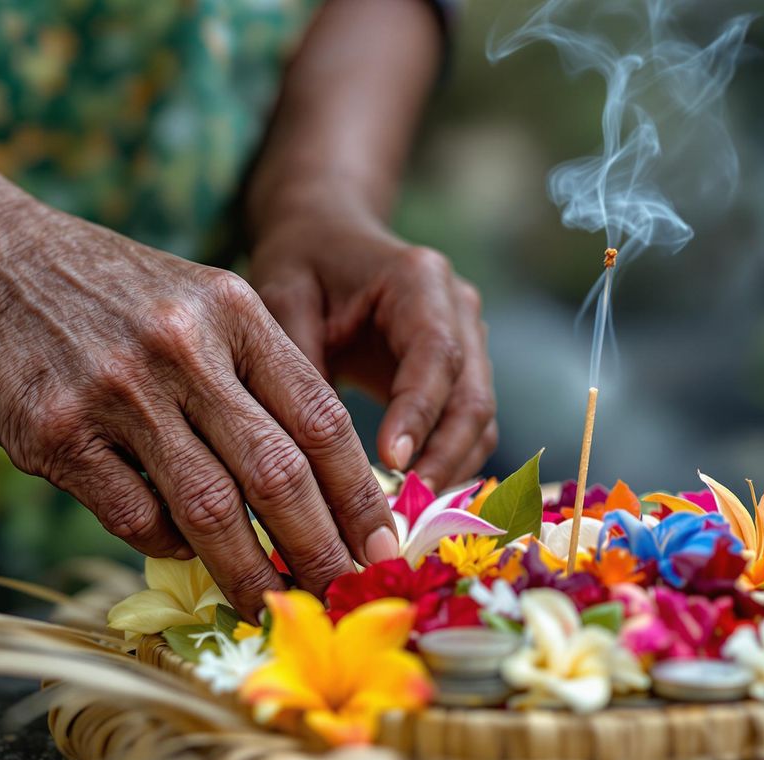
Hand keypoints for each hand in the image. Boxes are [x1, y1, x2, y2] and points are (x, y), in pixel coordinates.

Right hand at [0, 198, 398, 618]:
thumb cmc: (103, 288)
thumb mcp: (197, 299)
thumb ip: (252, 375)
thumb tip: (311, 482)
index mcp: (233, 311)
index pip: (321, 419)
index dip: (359, 494)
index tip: (380, 543)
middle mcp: (184, 347)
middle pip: (278, 472)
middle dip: (321, 548)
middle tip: (344, 594)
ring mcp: (118, 390)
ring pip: (210, 507)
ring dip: (249, 570)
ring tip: (272, 604)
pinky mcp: (56, 432)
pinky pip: (134, 515)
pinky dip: (167, 544)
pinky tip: (180, 549)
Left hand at [248, 211, 497, 488]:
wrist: (328, 236)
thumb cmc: (302, 264)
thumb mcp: (283, 296)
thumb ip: (297, 360)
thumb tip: (305, 444)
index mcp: (419, 280)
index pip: (436, 354)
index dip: (419, 413)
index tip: (389, 463)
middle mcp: (459, 309)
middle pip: (473, 396)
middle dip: (443, 458)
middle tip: (401, 511)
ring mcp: (470, 341)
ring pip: (480, 420)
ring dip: (448, 471)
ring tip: (402, 518)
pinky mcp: (463, 372)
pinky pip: (468, 428)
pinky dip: (445, 465)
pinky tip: (408, 501)